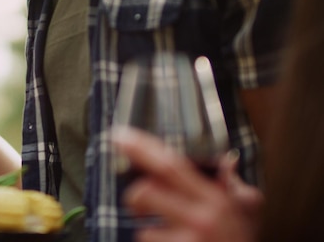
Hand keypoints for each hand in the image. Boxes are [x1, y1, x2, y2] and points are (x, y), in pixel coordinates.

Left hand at [112, 127, 262, 241]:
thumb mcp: (248, 213)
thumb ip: (235, 188)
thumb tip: (228, 162)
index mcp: (216, 198)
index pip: (172, 164)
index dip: (142, 148)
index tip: (120, 136)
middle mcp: (201, 218)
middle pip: (146, 192)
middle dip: (133, 194)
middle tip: (137, 201)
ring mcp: (189, 241)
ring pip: (143, 227)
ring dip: (148, 230)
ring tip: (166, 234)